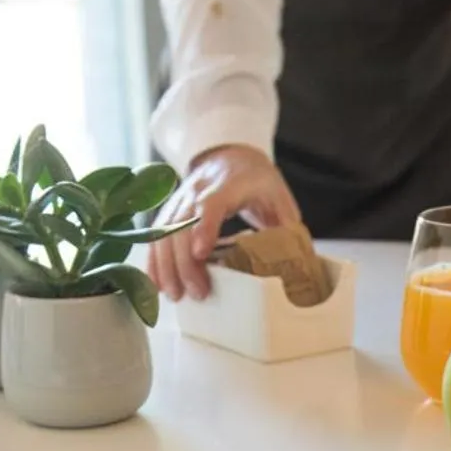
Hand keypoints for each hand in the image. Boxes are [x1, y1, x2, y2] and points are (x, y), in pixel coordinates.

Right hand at [147, 144, 300, 300]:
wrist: (232, 155)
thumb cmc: (258, 181)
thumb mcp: (280, 200)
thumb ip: (286, 231)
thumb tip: (296, 267)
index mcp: (229, 184)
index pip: (211, 203)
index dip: (203, 228)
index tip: (199, 254)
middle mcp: (198, 189)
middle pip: (182, 223)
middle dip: (185, 262)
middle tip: (197, 292)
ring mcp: (180, 199)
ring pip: (163, 231)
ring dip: (166, 266)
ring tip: (176, 295)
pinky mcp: (170, 211)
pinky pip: (156, 236)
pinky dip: (154, 261)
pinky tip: (158, 284)